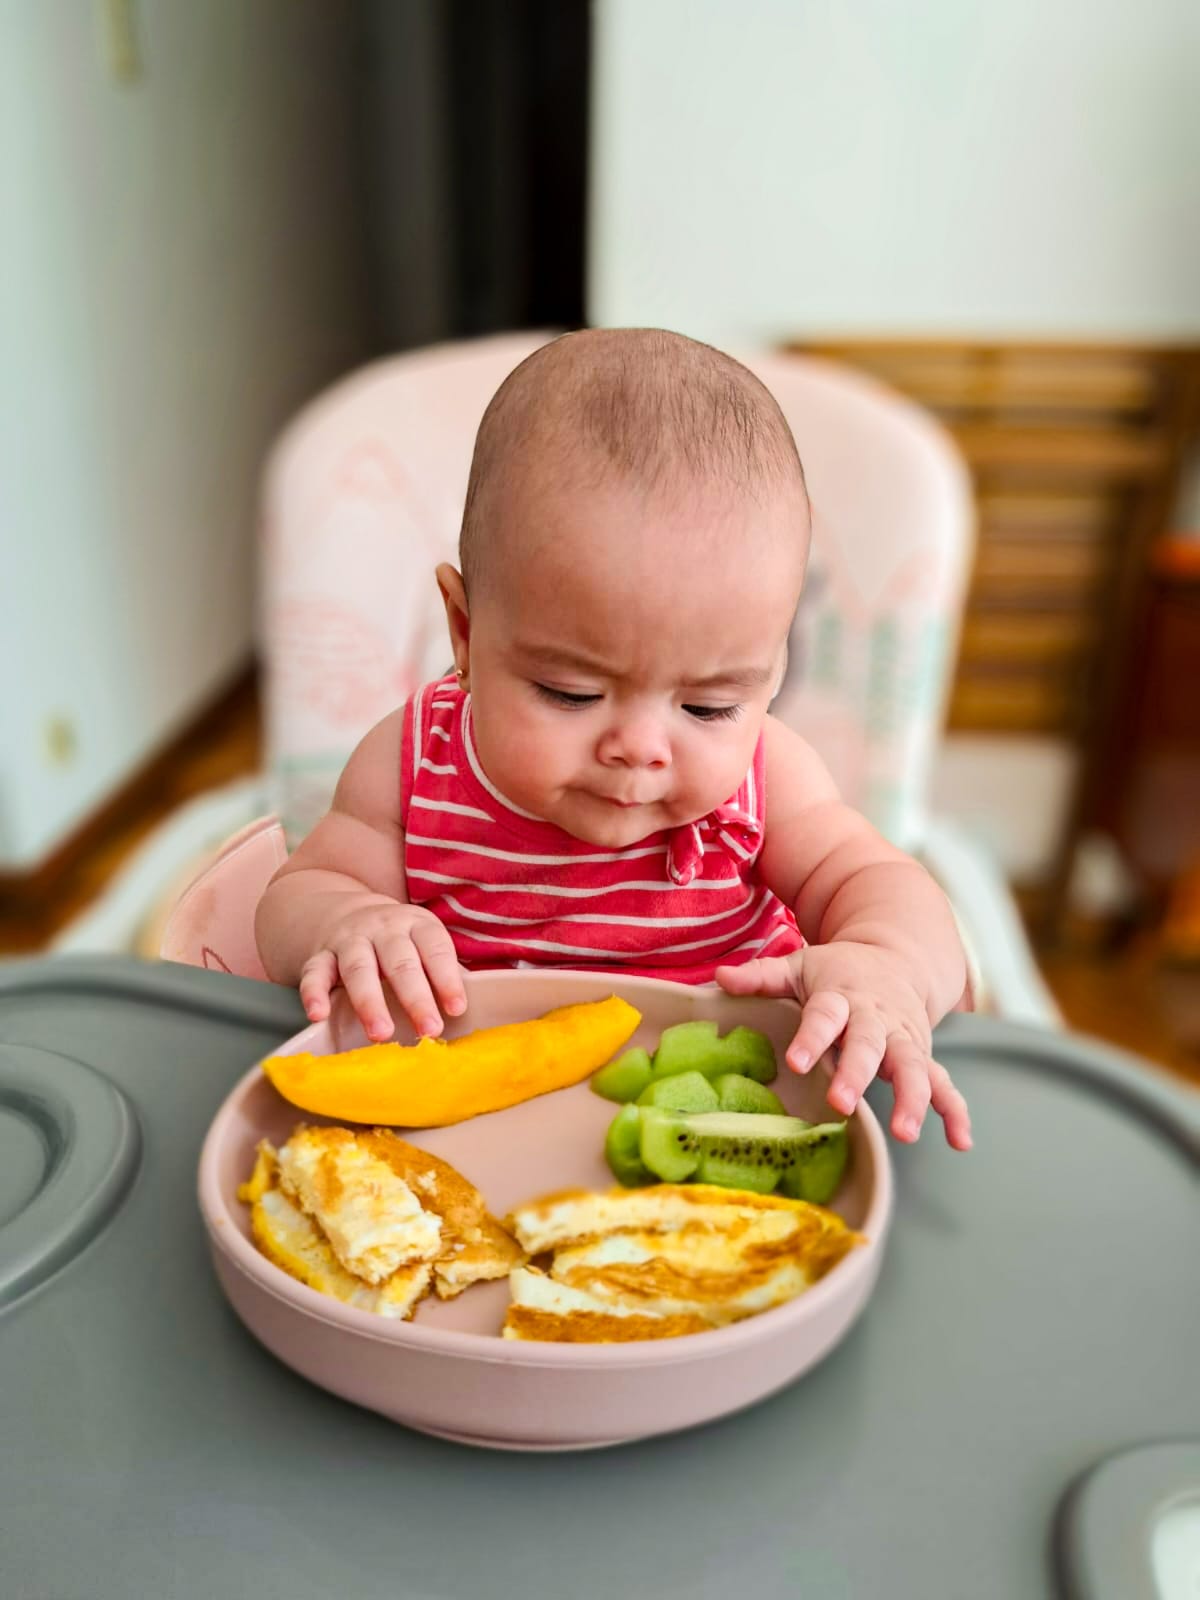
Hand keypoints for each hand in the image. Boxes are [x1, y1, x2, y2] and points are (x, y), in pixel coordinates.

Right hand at [299, 901, 465, 1042]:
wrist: (347, 913)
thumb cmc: (400, 941)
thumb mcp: (425, 943)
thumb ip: (443, 970)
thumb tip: (470, 1008)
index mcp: (416, 924)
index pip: (435, 950)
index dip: (447, 979)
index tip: (457, 1009)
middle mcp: (383, 929)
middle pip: (400, 962)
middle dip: (415, 998)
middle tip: (429, 1030)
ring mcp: (349, 940)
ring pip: (358, 969)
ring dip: (370, 1003)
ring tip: (381, 1034)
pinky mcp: (320, 955)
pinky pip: (314, 973)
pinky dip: (314, 993)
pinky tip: (319, 1015)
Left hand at [715, 943, 971, 1149]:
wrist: (898, 957)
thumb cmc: (839, 971)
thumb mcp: (800, 965)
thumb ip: (762, 976)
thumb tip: (720, 978)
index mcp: (842, 994)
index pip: (825, 1016)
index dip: (812, 1037)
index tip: (796, 1061)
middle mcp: (877, 1018)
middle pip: (870, 1045)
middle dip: (858, 1074)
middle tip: (843, 1103)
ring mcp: (904, 1038)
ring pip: (914, 1067)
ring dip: (913, 1098)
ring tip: (905, 1132)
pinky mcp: (924, 1055)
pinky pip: (944, 1084)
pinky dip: (954, 1111)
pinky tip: (960, 1142)